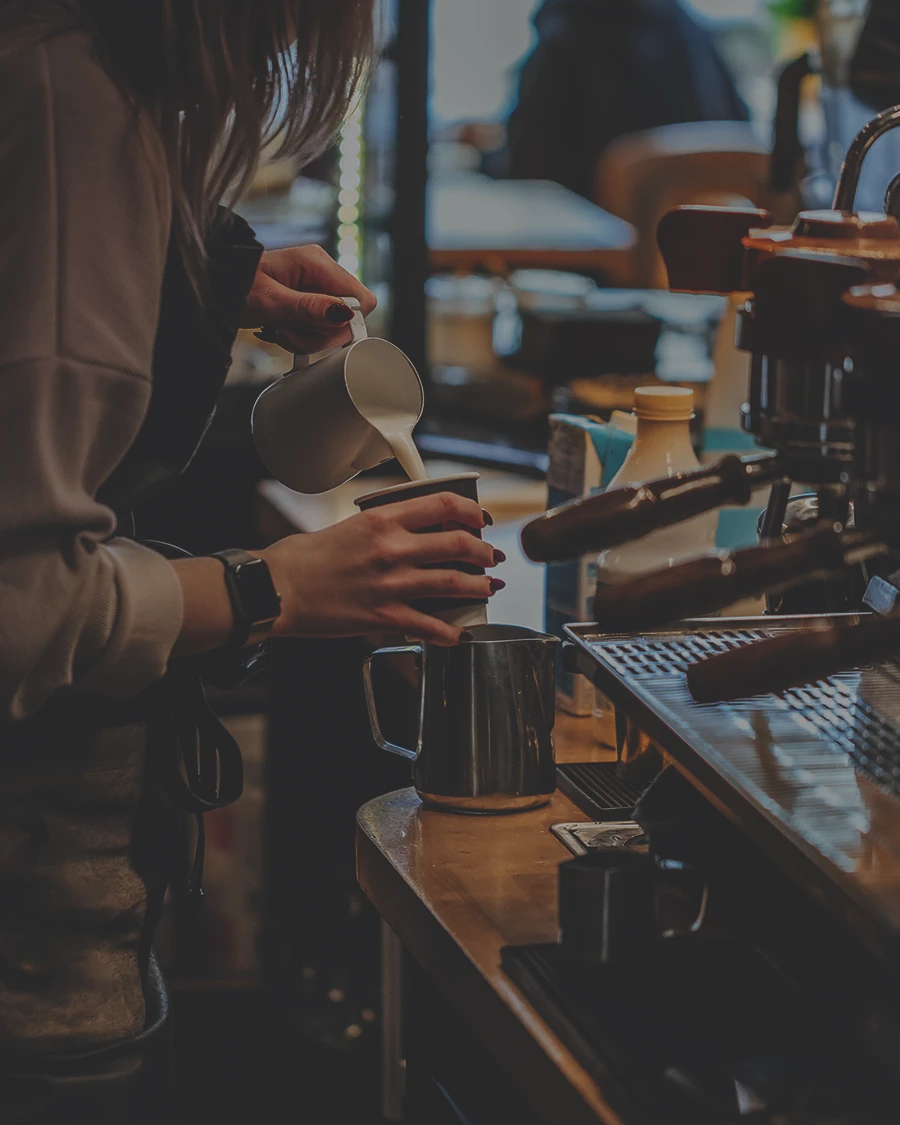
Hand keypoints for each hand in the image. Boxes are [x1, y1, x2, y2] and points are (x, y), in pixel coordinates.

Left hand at [242, 245, 376, 352]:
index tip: (316, 329)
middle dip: (318, 334)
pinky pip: (316, 328)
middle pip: (347, 318)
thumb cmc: (234, 287)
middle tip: (287, 331)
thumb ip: (309, 308)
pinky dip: (299, 336)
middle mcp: (320, 272)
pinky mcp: (307, 302)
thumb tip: (344, 313)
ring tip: (278, 329)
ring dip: (304, 337)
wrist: (214, 289)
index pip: (361, 299)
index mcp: (317, 263)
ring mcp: (314, 287)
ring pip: (331, 328)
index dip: (345, 323)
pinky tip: (279, 329)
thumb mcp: (271, 301)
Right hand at [259, 494, 502, 644]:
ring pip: (454, 583)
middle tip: (491, 557)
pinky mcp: (384, 617)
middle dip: (484, 552)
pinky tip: (460, 633)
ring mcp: (391, 584)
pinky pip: (431, 626)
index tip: (481, 520)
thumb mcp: (350, 525)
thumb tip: (416, 530)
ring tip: (488, 588)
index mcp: (382, 519)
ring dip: (479, 587)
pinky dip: (452, 632)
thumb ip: (385, 526)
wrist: (277, 589)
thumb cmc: (304, 558)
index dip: (472, 512)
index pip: (443, 503)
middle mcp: (392, 549)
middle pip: (458, 544)